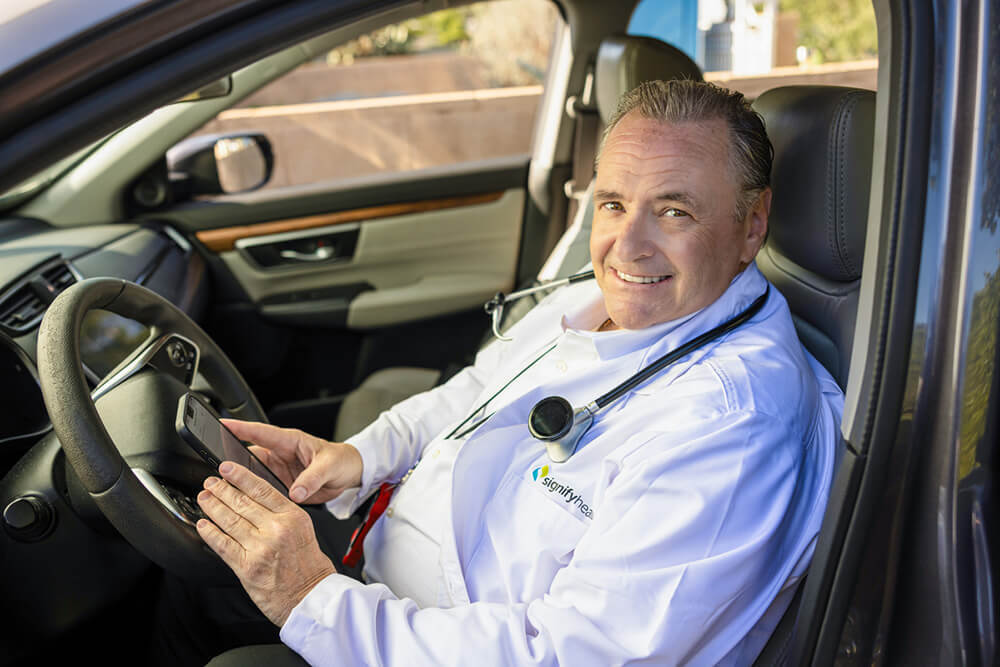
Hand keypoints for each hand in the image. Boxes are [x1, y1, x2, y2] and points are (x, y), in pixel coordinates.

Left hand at [196, 461, 336, 625]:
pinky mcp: (247, 566)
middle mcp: (276, 529)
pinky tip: (203, 524)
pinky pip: (223, 545)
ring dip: (212, 507)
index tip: (227, 468)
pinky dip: (210, 533)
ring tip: (204, 498)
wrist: (310, 596)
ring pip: (229, 520)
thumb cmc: (309, 566)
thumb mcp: (303, 529)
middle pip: (242, 502)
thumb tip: (253, 499)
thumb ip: (281, 514)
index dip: (240, 476)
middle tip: (210, 482)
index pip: (261, 489)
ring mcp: (260, 547)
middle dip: (222, 490)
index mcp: (293, 516)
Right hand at [222, 420, 362, 503]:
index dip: (240, 428)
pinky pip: (262, 490)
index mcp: (290, 441)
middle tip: (217, 470)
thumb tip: (296, 492)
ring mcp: (278, 471)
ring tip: (224, 489)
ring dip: (240, 481)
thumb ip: (312, 479)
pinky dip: (252, 496)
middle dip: (232, 461)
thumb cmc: (341, 461)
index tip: (221, 425)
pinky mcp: (280, 486)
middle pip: (249, 456)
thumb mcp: (329, 467)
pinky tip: (243, 504)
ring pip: (252, 475)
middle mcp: (280, 455)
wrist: (350, 475)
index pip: (261, 432)